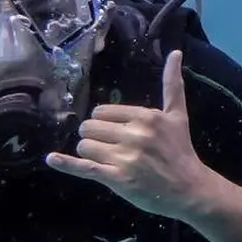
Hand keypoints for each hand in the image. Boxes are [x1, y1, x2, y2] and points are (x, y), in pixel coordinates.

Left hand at [47, 50, 217, 219]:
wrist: (190, 189)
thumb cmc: (181, 151)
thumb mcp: (178, 116)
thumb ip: (172, 84)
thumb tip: (175, 52)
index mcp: (146, 117)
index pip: (102, 112)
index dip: (104, 124)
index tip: (118, 134)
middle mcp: (134, 134)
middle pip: (89, 128)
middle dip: (95, 138)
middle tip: (112, 149)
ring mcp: (125, 157)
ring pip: (85, 146)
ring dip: (91, 154)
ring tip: (110, 162)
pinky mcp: (117, 179)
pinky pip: (84, 167)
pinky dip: (66, 163)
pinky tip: (52, 159)